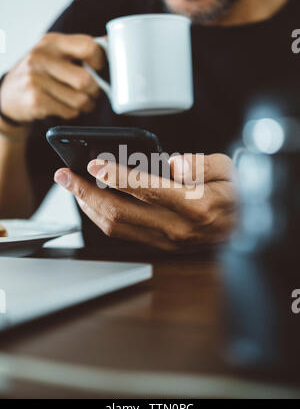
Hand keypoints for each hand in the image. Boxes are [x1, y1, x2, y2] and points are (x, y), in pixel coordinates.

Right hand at [0, 33, 105, 123]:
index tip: (100, 68)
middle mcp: (41, 58)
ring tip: (80, 101)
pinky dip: (73, 113)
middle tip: (92, 92)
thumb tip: (111, 43)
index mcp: (51, 42)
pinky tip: (64, 106)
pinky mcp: (36, 101)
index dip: (101, 61)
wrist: (9, 96)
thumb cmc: (40, 74)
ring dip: (86, 105)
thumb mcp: (54, 53)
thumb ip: (80, 49)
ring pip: (81, 99)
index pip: (88, 46)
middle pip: (86, 80)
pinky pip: (70, 112)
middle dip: (95, 91)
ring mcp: (36, 80)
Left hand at [54, 154, 237, 251]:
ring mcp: (166, 240)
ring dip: (88, 207)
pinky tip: (93, 204)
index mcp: (193, 204)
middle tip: (64, 176)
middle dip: (85, 192)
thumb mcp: (228, 169)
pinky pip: (124, 234)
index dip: (114, 175)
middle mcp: (176, 227)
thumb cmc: (236, 194)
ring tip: (73, 188)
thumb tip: (172, 163)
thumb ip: (199, 164)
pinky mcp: (161, 245)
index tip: (92, 164)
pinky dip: (102, 218)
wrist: (245, 227)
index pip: (144, 188)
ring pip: (116, 227)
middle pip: (118, 211)